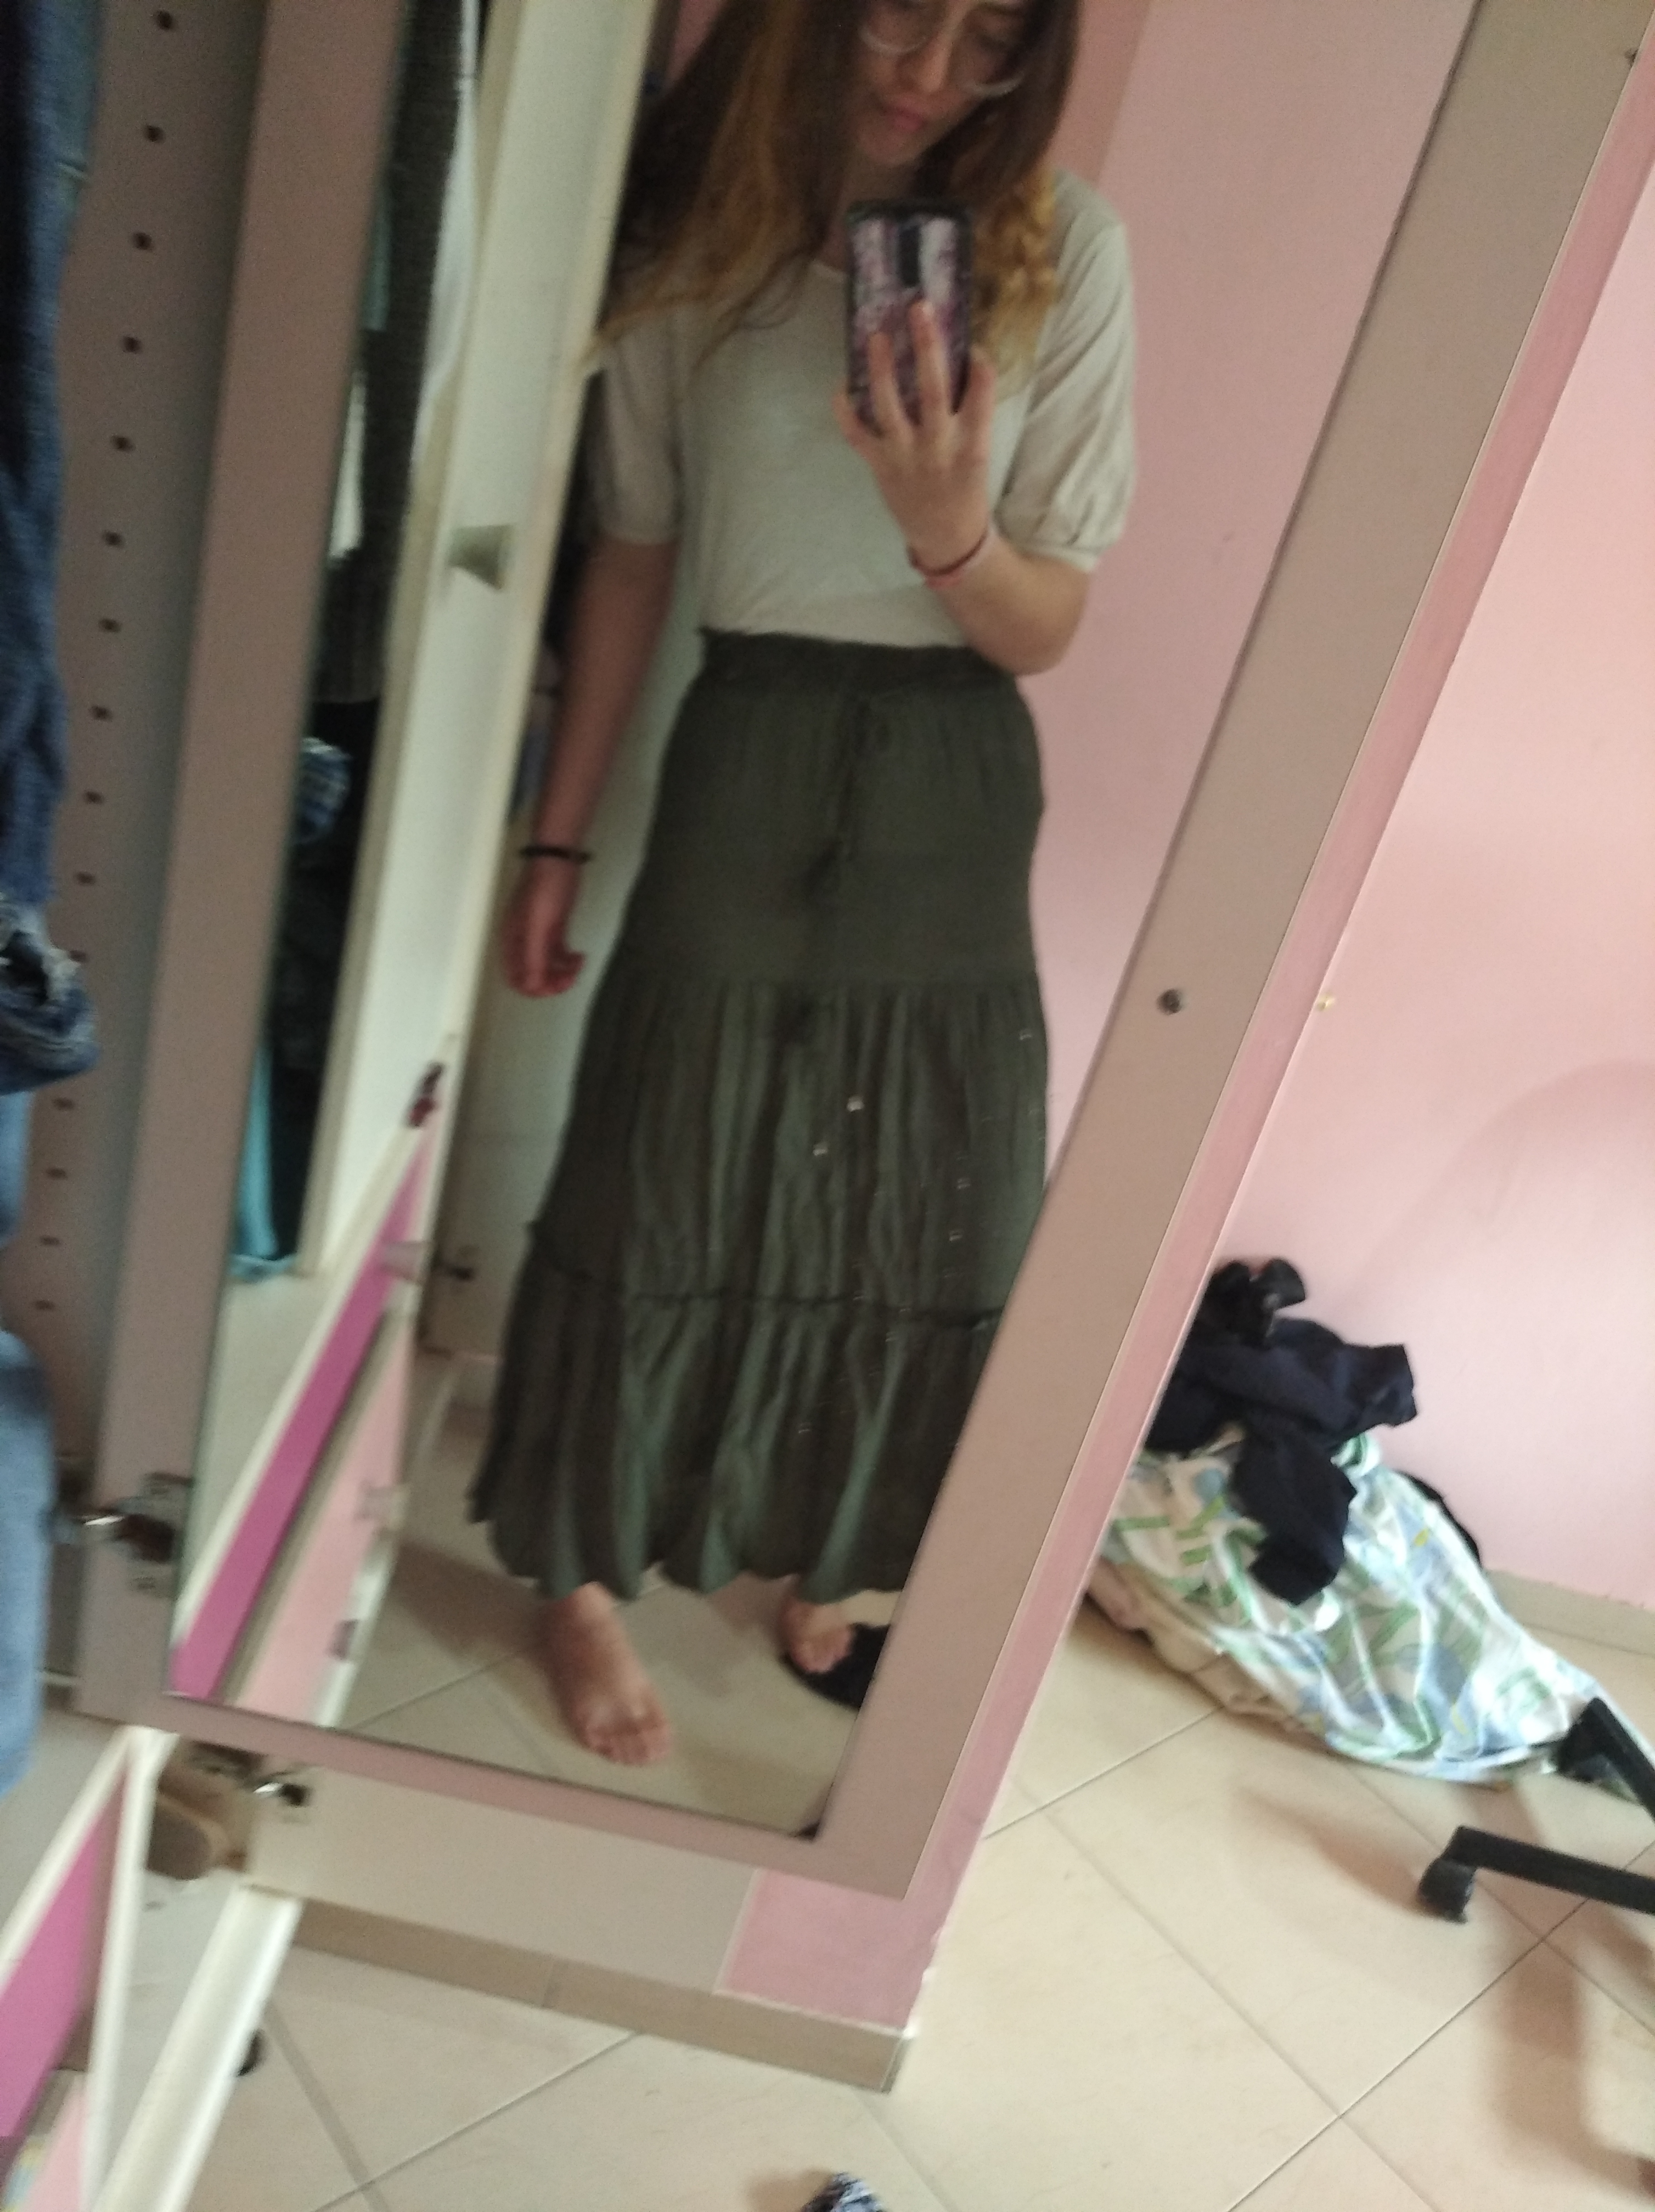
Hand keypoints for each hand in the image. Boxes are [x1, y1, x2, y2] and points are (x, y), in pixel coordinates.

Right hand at [502, 858, 585, 996]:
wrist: (558, 858)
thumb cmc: (545, 889)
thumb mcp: (539, 925)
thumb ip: (534, 957)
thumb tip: (533, 987)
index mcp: (512, 942)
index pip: (517, 979)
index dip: (536, 989)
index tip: (556, 986)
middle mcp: (522, 942)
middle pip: (532, 976)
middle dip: (551, 982)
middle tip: (571, 977)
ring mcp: (538, 935)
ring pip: (547, 967)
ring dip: (562, 972)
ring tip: (578, 964)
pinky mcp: (554, 928)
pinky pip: (558, 954)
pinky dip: (568, 960)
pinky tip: (580, 956)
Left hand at [833, 300, 995, 571]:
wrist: (946, 538)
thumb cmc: (964, 488)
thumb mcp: (979, 452)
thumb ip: (970, 415)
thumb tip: (955, 362)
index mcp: (973, 443)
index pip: (981, 392)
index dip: (977, 362)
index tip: (970, 343)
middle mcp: (940, 448)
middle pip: (934, 388)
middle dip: (927, 344)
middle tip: (919, 307)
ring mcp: (907, 457)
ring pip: (890, 406)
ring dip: (881, 368)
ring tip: (876, 336)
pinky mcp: (882, 467)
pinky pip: (858, 435)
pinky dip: (846, 411)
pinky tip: (841, 386)